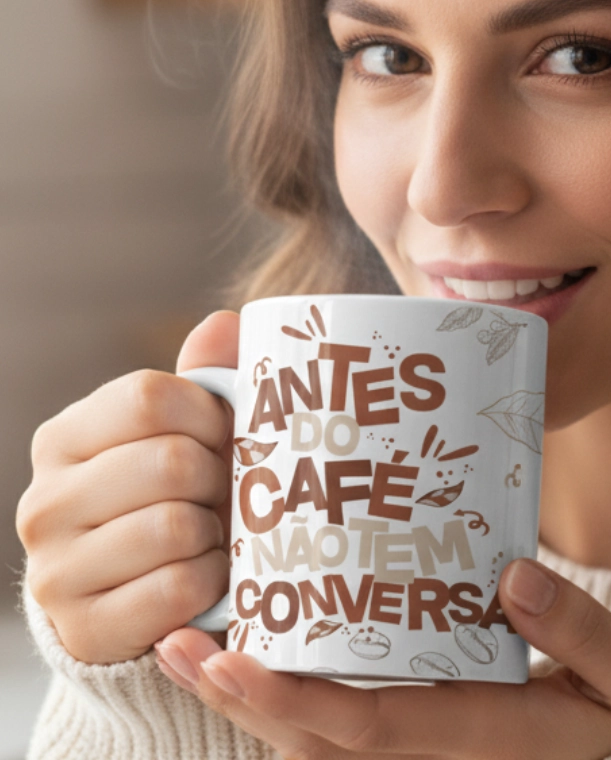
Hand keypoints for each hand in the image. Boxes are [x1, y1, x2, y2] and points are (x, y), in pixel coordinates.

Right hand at [15, 312, 238, 662]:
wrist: (138, 593)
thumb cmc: (173, 492)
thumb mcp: (186, 429)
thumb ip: (206, 376)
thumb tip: (224, 323)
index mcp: (66, 437)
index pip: (148, 397)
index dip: (208, 413)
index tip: (224, 432)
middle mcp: (45, 500)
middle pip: (171, 462)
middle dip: (219, 476)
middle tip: (223, 491)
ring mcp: (56, 569)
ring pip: (176, 527)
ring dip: (216, 532)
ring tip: (211, 533)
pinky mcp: (85, 627)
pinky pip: (179, 588)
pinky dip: (211, 581)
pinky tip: (204, 575)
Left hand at [154, 558, 610, 758]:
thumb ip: (583, 629)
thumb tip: (514, 577)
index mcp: (486, 738)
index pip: (369, 728)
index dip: (291, 701)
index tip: (229, 662)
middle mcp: (442, 759)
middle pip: (319, 745)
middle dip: (242, 702)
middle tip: (178, 643)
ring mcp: (435, 756)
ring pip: (323, 746)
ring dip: (258, 702)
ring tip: (202, 643)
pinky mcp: (438, 740)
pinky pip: (353, 730)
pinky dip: (301, 699)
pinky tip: (279, 646)